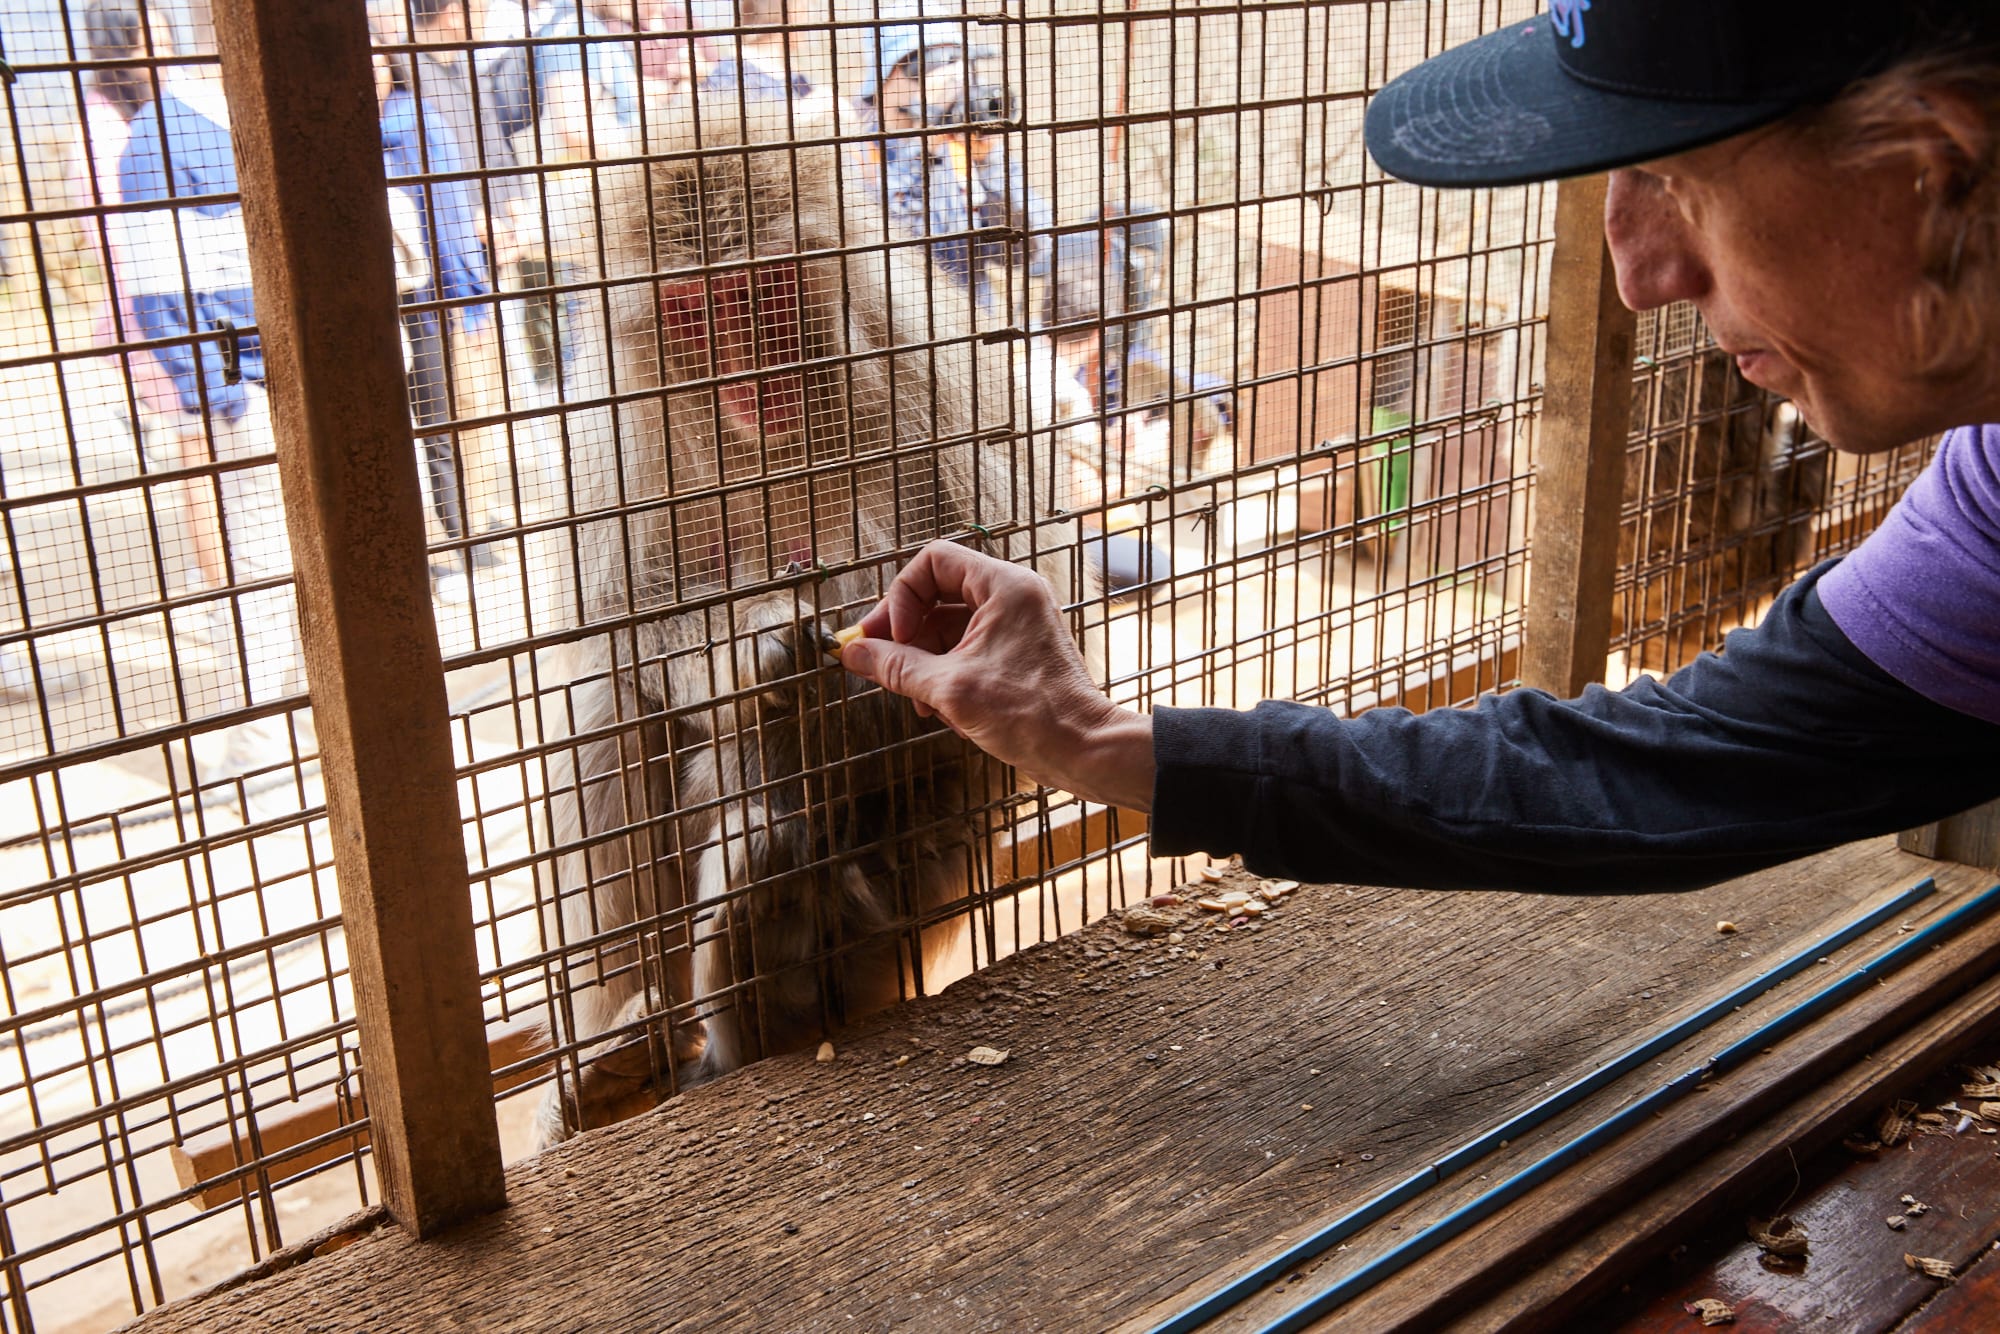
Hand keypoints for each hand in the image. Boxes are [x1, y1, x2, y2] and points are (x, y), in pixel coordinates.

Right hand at [840, 541, 1153, 810]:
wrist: (1084, 751)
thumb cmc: (1033, 715)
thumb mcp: (949, 688)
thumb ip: (895, 666)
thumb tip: (852, 653)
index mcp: (1003, 587)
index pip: (933, 562)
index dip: (902, 597)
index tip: (891, 638)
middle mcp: (1012, 597)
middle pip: (937, 597)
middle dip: (907, 637)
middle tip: (880, 667)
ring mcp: (1015, 626)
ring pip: (949, 629)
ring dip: (925, 665)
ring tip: (921, 704)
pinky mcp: (1016, 654)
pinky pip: (967, 652)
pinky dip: (948, 678)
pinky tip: (947, 714)